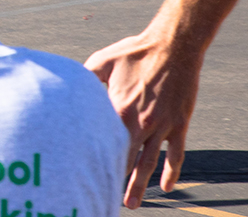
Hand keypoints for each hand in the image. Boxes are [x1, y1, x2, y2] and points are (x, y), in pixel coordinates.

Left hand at [85, 29, 199, 207]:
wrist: (172, 46)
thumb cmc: (135, 51)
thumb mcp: (102, 60)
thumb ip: (85, 75)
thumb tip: (69, 83)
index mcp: (117, 108)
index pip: (102, 140)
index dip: (92, 158)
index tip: (82, 172)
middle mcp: (139, 122)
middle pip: (124, 158)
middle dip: (114, 179)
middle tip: (105, 198)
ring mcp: (161, 125)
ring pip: (148, 162)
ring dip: (139, 184)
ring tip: (130, 203)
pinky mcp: (179, 124)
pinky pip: (175, 153)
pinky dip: (171, 171)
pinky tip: (166, 186)